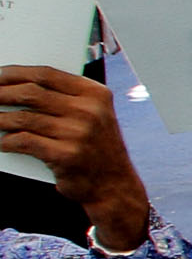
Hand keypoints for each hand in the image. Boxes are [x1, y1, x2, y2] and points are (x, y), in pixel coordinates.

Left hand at [0, 66, 150, 247]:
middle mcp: (89, 111)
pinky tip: (4, 142)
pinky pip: (25, 142)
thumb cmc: (96, 147)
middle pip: (31, 93)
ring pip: (23, 119)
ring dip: (0, 120)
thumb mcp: (94, 115)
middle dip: (1, 94)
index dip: (15, 73)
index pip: (46, 75)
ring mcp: (78, 133)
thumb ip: (65, 98)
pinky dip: (8, 142)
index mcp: (95, 94)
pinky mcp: (66, 155)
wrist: (114, 185)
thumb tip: (18, 87)